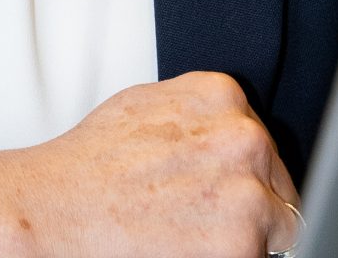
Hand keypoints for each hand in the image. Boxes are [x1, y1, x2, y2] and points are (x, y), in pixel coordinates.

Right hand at [0, 70, 301, 257]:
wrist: (59, 209)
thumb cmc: (94, 164)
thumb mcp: (152, 104)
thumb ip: (201, 112)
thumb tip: (231, 128)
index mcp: (223, 96)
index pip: (262, 138)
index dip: (244, 169)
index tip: (224, 187)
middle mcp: (244, 139)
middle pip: (277, 180)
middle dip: (251, 201)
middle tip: (203, 216)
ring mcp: (247, 194)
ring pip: (277, 225)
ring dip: (248, 235)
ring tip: (194, 233)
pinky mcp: (241, 247)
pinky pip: (259, 256)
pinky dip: (234, 256)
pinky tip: (194, 248)